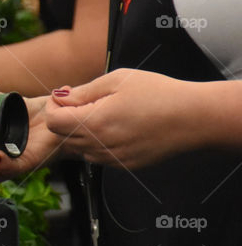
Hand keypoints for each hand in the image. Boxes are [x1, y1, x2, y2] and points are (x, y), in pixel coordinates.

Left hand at [45, 69, 194, 169]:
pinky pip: (96, 156)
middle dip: (64, 118)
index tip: (64, 96)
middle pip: (62, 136)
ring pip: (78, 148)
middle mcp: (100, 146)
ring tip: (101, 112)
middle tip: (83, 101)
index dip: (53, 106)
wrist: (194, 118)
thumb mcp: (116, 80)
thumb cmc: (158, 94)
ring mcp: (112, 159)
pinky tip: (114, 126)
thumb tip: (59, 97)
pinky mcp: (124, 165)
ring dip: (79, 131)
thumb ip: (82, 92)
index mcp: (95, 123)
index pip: (52, 122)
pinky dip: (95, 142)